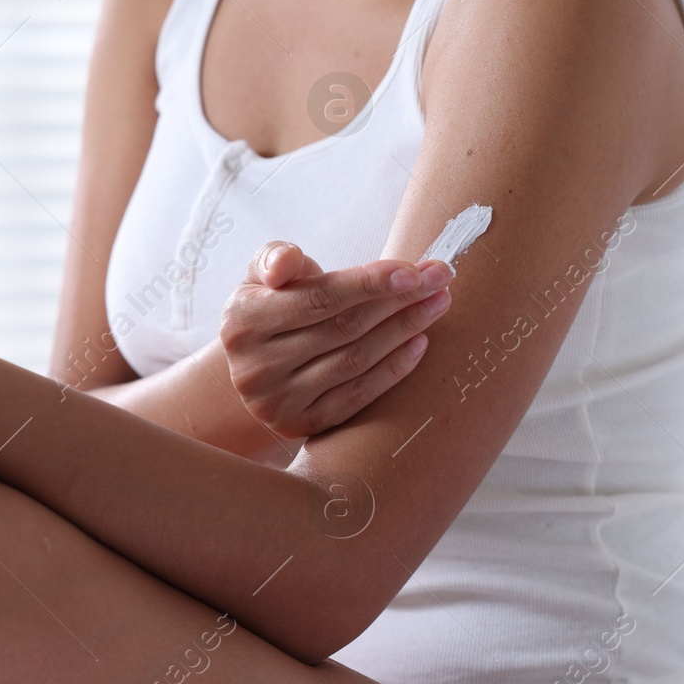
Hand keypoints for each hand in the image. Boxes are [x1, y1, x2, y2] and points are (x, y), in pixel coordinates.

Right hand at [220, 243, 452, 439]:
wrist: (256, 366)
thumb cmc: (271, 306)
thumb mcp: (261, 277)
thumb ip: (274, 259)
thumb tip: (286, 262)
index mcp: (242, 321)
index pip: (318, 298)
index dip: (369, 283)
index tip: (414, 269)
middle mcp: (254, 367)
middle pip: (343, 328)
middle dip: (399, 300)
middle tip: (441, 278)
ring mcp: (277, 401)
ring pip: (355, 361)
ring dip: (404, 330)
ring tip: (438, 304)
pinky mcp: (300, 425)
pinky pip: (357, 396)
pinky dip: (393, 369)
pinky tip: (420, 344)